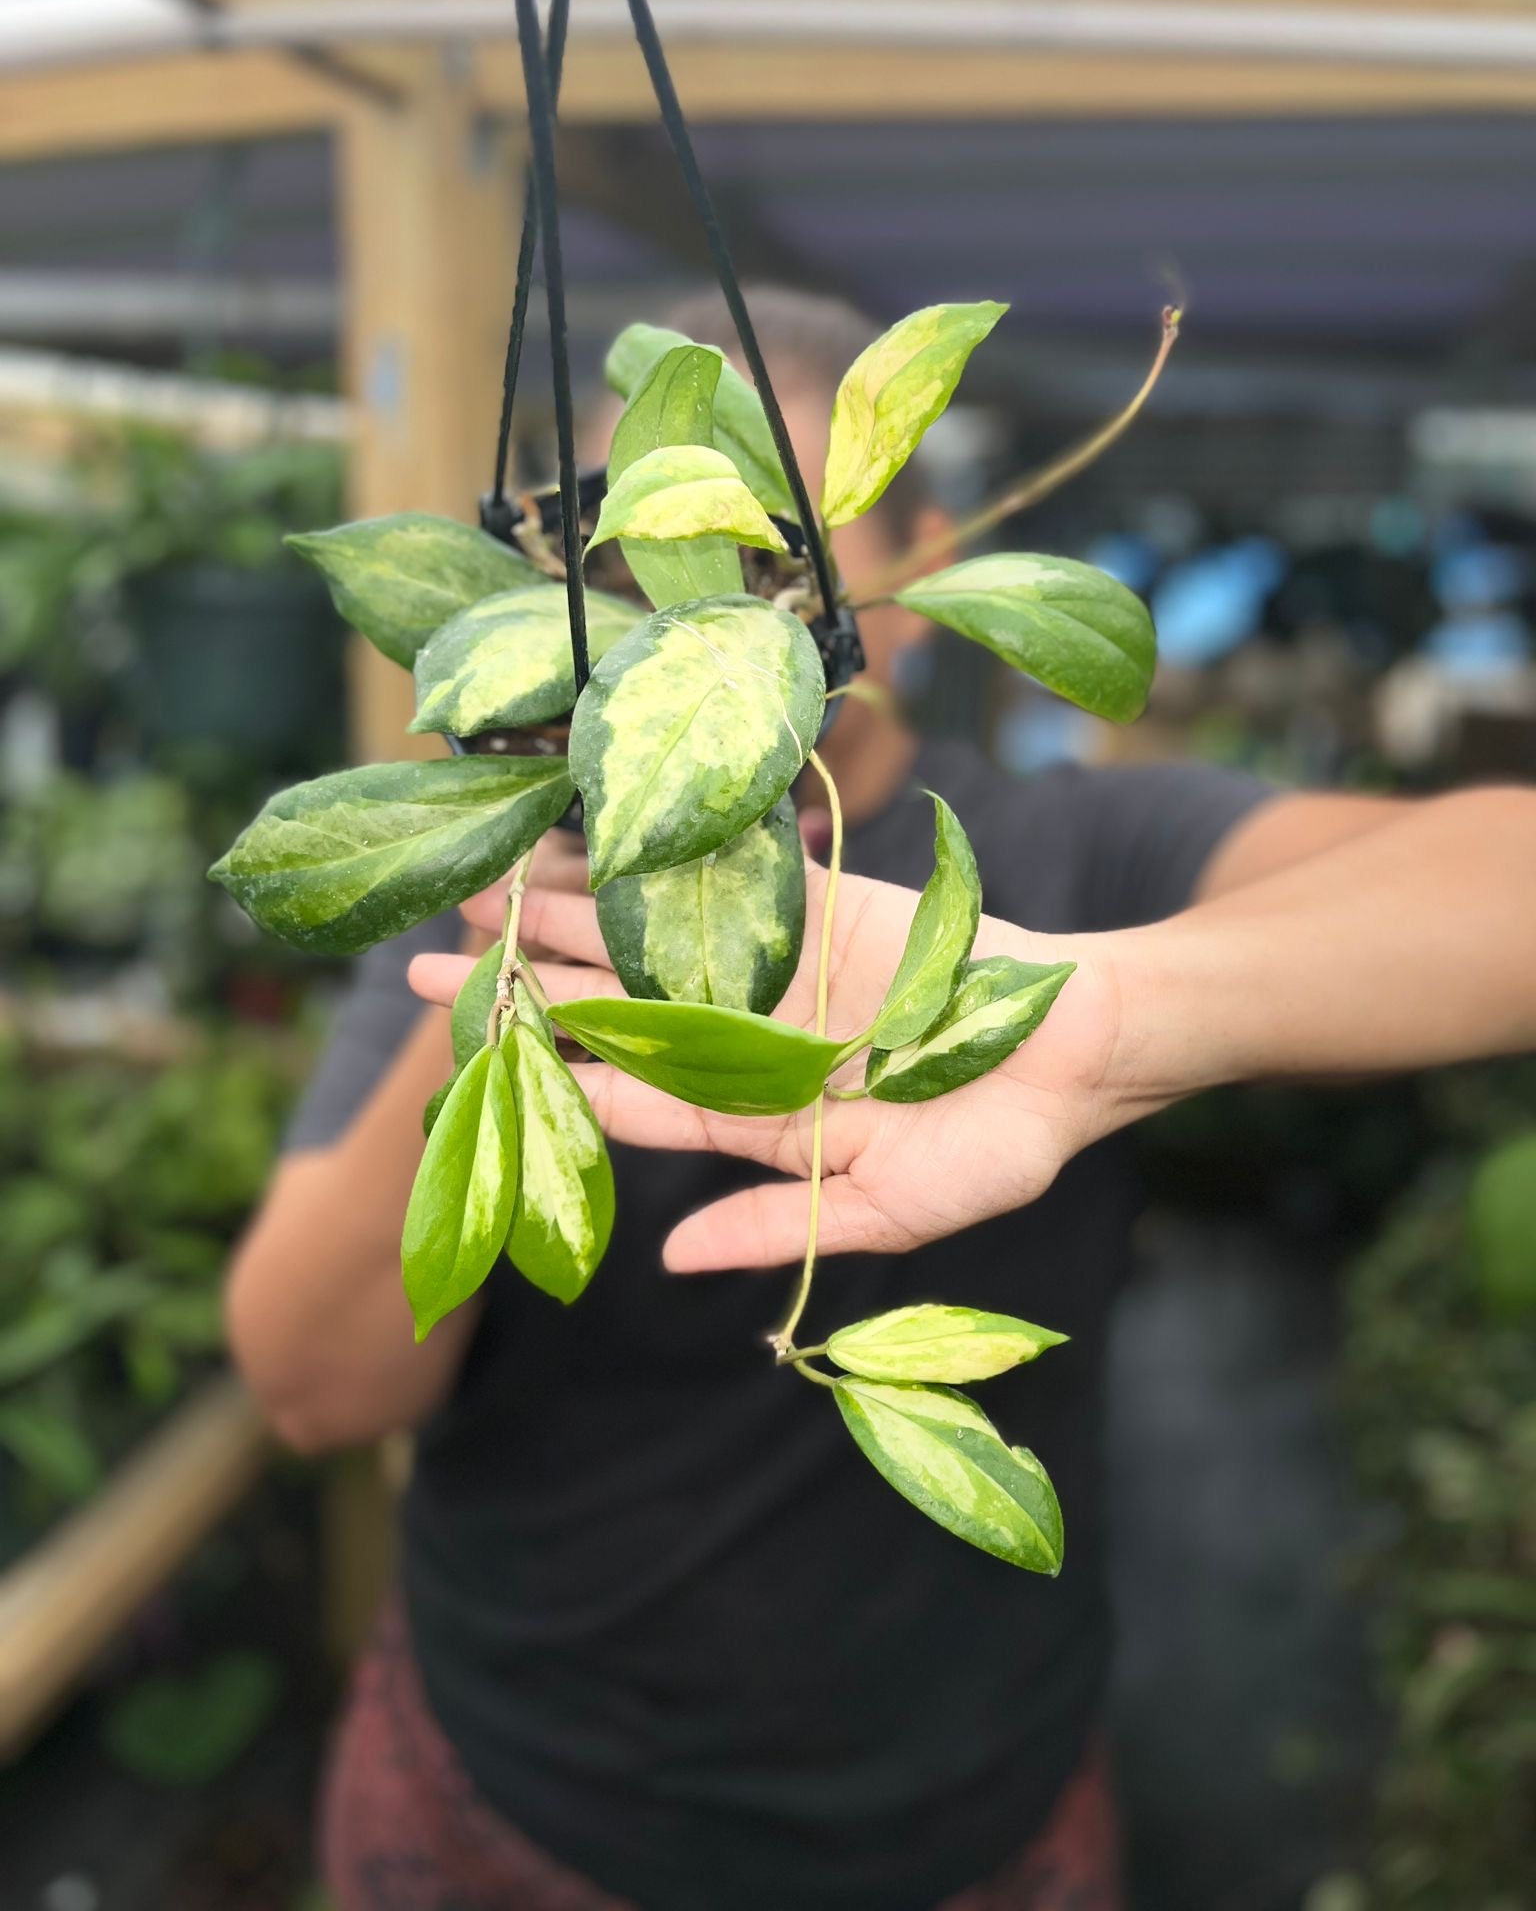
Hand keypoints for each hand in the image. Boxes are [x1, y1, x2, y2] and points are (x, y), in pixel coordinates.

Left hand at [412, 859, 1126, 1274]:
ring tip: (476, 888)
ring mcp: (772, 967)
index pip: (631, 1096)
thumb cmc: (1000, 1142)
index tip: (469, 1057)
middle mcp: (744, 1038)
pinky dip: (653, 857)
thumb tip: (672, 1260)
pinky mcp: (809, 905)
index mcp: (754, 1116)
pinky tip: (581, 837)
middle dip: (523, 990)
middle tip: (423, 966)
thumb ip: (782, 1224)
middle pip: (614, 1012)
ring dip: (563, 915)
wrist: (1081, 1039)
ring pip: (647, 938)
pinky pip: (716, 877)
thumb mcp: (896, 1208)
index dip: (549, 1076)